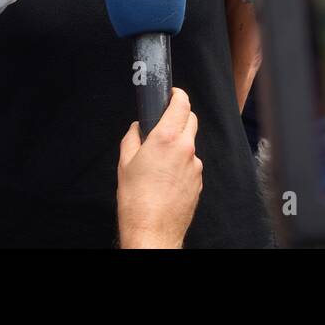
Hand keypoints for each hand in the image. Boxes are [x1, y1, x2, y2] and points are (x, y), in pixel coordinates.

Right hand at [117, 87, 202, 248]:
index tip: (172, 93)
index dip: (178, 95)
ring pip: (190, 144)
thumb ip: (132, 138)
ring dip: (179, 144)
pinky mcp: (199, 181)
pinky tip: (167, 178)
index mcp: (167, 139)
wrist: (153, 231)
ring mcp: (195, 165)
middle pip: (190, 120)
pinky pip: (191, 164)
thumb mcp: (125, 163)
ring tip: (159, 161)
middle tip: (164, 123)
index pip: (182, 104)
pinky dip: (182, 164)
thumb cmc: (136, 200)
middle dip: (180, 116)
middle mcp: (186, 149)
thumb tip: (137, 128)